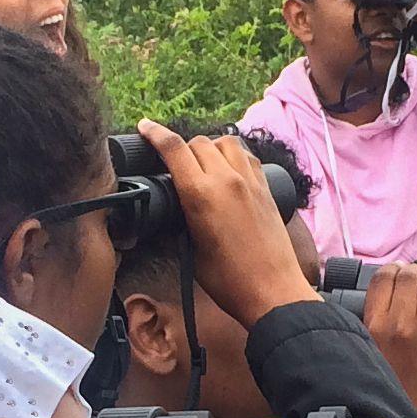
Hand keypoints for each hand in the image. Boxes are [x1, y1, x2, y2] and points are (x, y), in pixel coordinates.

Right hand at [132, 120, 314, 322]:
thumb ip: (181, 220)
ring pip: (226, 142)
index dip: (155, 133)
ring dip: (211, 147)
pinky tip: (229, 170)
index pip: (173, 149)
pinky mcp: (266, 188)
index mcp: (200, 195)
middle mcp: (226, 180)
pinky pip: (247, 156)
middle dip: (182, 148)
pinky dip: (234, 155)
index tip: (144, 127)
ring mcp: (250, 181)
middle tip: (175, 164)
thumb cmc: (229, 280)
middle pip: (198, 143)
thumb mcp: (192, 249)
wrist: (272, 290)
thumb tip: (175, 208)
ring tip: (204, 164)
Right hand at [360, 264, 416, 417]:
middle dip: (415, 274)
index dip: (392, 271)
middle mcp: (401, 325)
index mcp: (375, 325)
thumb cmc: (389, 381)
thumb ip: (371, 320)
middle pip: (410, 275)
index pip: (383, 277)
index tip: (397, 277)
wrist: (411, 414)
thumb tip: (385, 290)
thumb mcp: (367, 348)